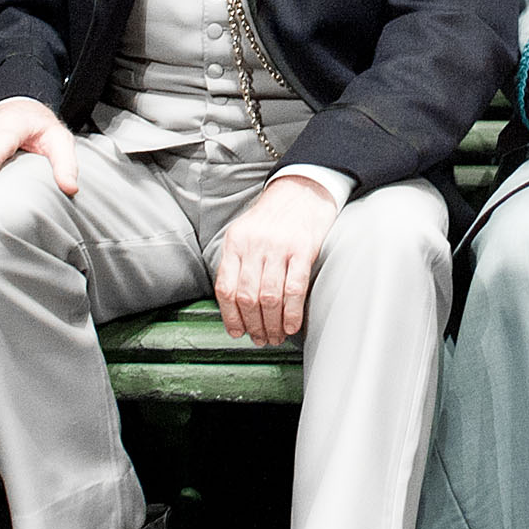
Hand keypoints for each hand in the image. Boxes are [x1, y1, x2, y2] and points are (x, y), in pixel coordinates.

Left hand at [213, 173, 341, 345]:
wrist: (303, 189)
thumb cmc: (274, 217)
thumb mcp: (245, 233)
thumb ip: (237, 262)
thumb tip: (234, 303)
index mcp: (235, 242)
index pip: (225, 288)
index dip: (230, 316)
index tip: (237, 332)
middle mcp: (254, 244)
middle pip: (247, 297)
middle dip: (253, 325)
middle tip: (260, 339)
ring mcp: (278, 246)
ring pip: (269, 297)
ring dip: (272, 324)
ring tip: (275, 336)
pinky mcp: (303, 249)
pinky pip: (294, 289)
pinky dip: (291, 313)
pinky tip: (291, 326)